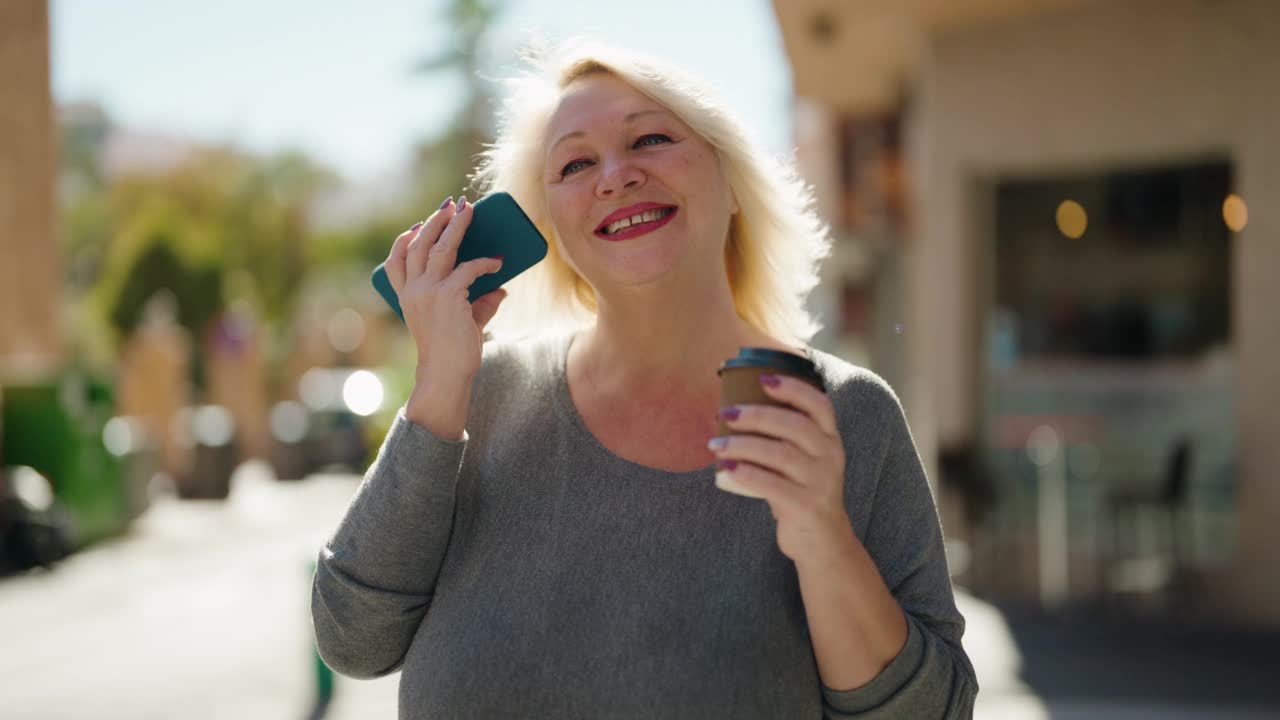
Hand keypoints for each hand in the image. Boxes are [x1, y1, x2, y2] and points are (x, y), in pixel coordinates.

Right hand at [385, 196, 505, 382]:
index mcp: (406, 297)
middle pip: (418, 245)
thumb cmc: (452, 352)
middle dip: (435, 221)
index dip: (405, 240)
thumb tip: (501, 289)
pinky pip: (469, 268)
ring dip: (455, 226)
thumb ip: (478, 303)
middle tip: (450, 205)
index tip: (416, 225)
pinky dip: (485, 262)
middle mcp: (413, 291)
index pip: (396, 261)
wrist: (447, 375)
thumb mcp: (460, 322)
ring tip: (468, 211)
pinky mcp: (448, 296)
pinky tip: (498, 261)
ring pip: (439, 248)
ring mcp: (428, 292)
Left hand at [708, 374, 853, 562]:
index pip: (819, 405)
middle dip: (756, 415)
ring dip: (742, 445)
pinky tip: (724, 471)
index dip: (793, 388)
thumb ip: (782, 436)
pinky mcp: (806, 506)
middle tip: (725, 413)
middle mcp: (830, 456)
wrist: (822, 540)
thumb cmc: (801, 490)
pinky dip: (746, 475)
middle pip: (794, 426)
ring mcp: (820, 482)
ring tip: (715, 445)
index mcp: (830, 438)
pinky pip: (772, 485)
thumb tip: (733, 410)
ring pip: (779, 454)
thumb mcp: (803, 459)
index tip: (763, 379)